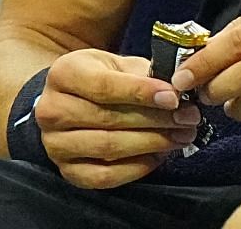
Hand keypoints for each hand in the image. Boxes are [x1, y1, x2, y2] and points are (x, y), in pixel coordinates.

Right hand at [32, 48, 199, 189]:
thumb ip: (145, 74)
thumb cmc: (102, 77)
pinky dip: (137, 167)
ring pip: (108, 148)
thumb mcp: (119, 64)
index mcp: (64, 74)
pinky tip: (159, 155)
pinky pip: (104, 176)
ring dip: (151, 143)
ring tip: (181, 136)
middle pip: (109, 119)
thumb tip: (178, 90)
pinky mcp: (66, 171)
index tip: (174, 97)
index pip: (105, 86)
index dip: (142, 93)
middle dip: (156, 120)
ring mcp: (55, 144)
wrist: (73, 100)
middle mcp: (51, 110)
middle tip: (188, 119)